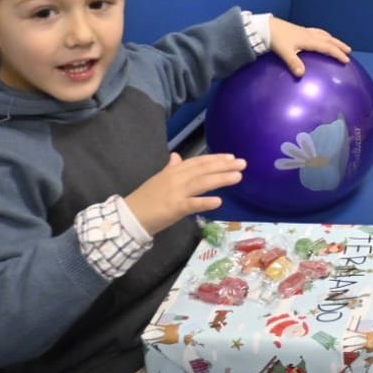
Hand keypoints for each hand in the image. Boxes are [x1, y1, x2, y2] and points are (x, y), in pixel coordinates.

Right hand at [125, 152, 245, 234]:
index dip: (215, 159)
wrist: (129, 216)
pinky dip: (205, 202)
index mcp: (173, 171)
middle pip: (204, 169)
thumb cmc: (145, 199)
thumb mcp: (158, 179)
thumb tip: (177, 156)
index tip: (231, 157)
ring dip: (221, 179)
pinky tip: (219, 201)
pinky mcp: (174, 208)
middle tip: (243, 164)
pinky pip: (192, 204)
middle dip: (224, 166)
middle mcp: (176, 178)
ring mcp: (176, 193)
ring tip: (238, 177)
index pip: (198, 162)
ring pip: (202, 183)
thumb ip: (170, 168)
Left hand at [269, 18, 350, 76]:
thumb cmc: (276, 39)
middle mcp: (310, 34)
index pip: (327, 47)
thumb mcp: (285, 52)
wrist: (266, 27)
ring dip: (333, 40)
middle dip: (339, 45)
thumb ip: (293, 63)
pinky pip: (317, 32)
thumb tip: (301, 74)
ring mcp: (305, 31)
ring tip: (339, 44)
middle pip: (329, 39)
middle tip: (349, 51)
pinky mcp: (300, 30)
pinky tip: (321, 38)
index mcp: (309, 40)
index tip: (347, 60)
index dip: (338, 53)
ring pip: (324, 35)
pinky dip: (324, 35)